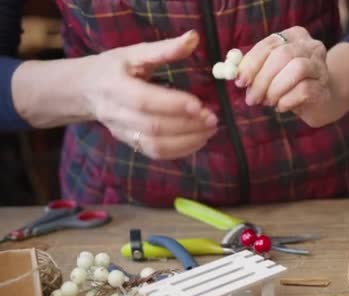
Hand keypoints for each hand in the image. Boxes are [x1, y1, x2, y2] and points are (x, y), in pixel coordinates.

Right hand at [81, 30, 217, 159]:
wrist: (85, 90)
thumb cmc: (114, 68)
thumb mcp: (134, 53)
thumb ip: (164, 49)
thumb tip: (194, 37)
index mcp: (115, 86)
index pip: (144, 100)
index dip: (173, 104)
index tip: (200, 105)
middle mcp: (116, 113)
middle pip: (153, 126)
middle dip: (187, 125)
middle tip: (212, 119)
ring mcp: (122, 132)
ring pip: (155, 145)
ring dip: (187, 141)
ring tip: (210, 131)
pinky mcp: (130, 143)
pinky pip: (156, 153)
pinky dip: (181, 151)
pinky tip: (199, 140)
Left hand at [236, 26, 343, 127]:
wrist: (319, 101)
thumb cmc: (289, 84)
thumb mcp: (269, 72)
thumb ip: (252, 68)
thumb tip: (232, 72)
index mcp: (294, 36)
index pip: (269, 44)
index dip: (252, 63)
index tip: (240, 81)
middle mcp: (310, 46)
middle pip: (283, 55)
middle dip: (262, 79)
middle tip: (251, 99)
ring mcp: (321, 66)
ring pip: (297, 69)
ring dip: (276, 89)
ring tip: (268, 102)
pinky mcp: (324, 87)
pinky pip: (304, 90)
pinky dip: (286, 100)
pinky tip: (281, 106)